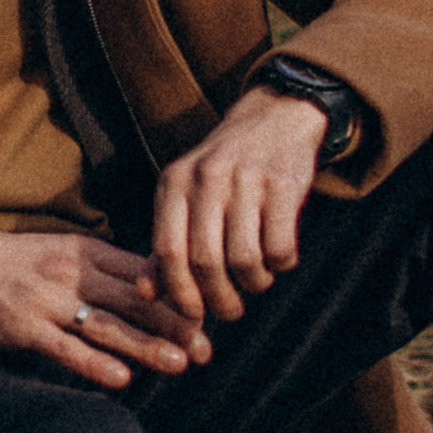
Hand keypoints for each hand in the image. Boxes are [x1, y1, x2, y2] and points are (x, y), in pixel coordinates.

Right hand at [0, 216, 213, 393]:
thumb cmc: (1, 261)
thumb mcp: (54, 251)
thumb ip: (97, 268)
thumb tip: (145, 288)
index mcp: (82, 250)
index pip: (141, 270)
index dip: (179, 292)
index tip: (210, 312)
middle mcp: (69, 272)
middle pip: (133, 298)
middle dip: (175, 323)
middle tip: (207, 348)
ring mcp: (45, 300)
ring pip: (107, 325)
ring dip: (146, 347)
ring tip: (180, 364)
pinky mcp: (21, 327)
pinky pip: (64, 348)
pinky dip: (94, 364)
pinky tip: (121, 380)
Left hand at [150, 87, 325, 334]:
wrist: (274, 118)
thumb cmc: (224, 172)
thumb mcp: (185, 196)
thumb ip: (165, 243)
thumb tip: (148, 294)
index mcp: (174, 182)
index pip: (167, 250)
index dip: (179, 292)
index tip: (193, 315)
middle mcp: (206, 178)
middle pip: (206, 260)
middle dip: (219, 299)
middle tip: (230, 311)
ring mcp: (246, 178)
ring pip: (245, 258)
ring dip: (254, 283)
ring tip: (257, 281)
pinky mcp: (284, 183)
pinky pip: (280, 244)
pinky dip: (281, 263)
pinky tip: (279, 258)